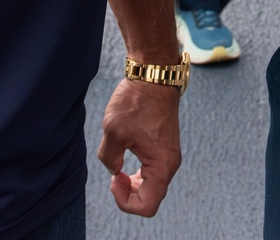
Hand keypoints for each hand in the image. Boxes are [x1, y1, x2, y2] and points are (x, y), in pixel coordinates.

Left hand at [97, 78, 181, 215]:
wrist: (153, 75)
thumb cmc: (136, 101)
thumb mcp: (113, 131)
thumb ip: (109, 159)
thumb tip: (115, 170)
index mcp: (162, 164)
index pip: (147, 205)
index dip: (125, 201)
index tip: (113, 179)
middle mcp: (170, 163)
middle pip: (150, 198)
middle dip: (128, 193)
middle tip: (114, 175)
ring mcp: (169, 154)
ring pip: (152, 186)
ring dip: (133, 184)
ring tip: (117, 169)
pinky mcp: (165, 146)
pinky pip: (153, 171)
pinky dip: (138, 173)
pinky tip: (125, 159)